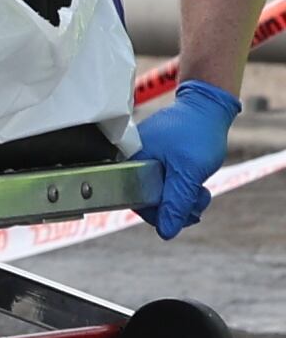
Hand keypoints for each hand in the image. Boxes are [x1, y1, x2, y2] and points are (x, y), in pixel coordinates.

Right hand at [138, 79, 239, 237]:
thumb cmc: (196, 134)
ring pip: (159, 191)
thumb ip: (175, 202)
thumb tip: (166, 231)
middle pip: (148, 199)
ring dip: (183, 198)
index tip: (183, 217)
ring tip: (202, 193)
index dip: (160, 214)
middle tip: (199, 206)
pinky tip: (197, 184)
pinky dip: (181, 186)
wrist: (207, 106)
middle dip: (176, 207)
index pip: (138, 201)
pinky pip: (163, 179)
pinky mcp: (156, 156)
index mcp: (130, 163)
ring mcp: (144, 158)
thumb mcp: (188, 173)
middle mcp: (132, 161)